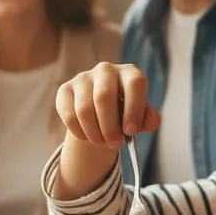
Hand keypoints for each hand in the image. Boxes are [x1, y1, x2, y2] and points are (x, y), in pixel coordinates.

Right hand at [52, 63, 160, 199]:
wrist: (100, 112)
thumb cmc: (124, 112)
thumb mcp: (140, 116)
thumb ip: (148, 119)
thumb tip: (150, 122)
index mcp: (129, 73)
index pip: (135, 84)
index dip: (134, 109)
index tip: (131, 131)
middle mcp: (106, 70)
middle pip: (103, 97)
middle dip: (109, 127)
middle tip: (115, 144)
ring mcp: (83, 78)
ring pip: (84, 109)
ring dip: (94, 133)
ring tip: (102, 142)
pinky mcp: (65, 89)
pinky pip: (69, 115)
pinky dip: (79, 132)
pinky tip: (88, 137)